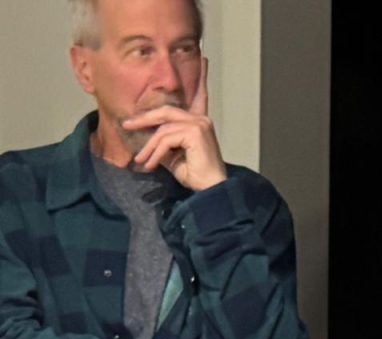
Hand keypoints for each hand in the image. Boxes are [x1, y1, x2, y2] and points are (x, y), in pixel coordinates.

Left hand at [123, 57, 227, 190]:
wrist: (210, 190)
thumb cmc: (196, 176)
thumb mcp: (174, 156)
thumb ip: (163, 143)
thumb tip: (146, 140)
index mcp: (199, 123)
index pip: (199, 97)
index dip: (201, 79)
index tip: (203, 61)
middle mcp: (201, 120)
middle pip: (165, 111)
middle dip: (143, 118)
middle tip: (127, 125)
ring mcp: (199, 124)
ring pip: (162, 128)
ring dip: (149, 146)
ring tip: (142, 161)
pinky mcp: (196, 132)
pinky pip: (166, 137)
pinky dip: (155, 152)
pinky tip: (152, 164)